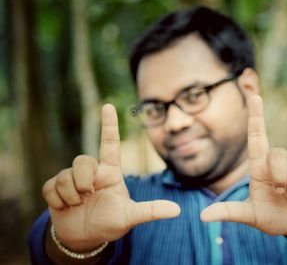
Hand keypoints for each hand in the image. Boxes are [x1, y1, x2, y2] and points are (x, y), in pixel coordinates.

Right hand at [42, 104, 179, 250]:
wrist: (85, 239)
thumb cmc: (110, 223)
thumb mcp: (131, 217)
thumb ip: (151, 211)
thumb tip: (177, 210)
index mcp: (110, 172)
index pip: (109, 144)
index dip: (109, 125)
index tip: (108, 106)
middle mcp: (92, 172)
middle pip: (82, 160)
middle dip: (84, 180)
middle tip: (88, 196)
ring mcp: (72, 179)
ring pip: (65, 175)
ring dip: (71, 195)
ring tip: (78, 205)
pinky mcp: (54, 189)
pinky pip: (50, 188)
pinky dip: (58, 202)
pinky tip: (65, 208)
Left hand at [201, 95, 286, 235]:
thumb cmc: (275, 215)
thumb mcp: (251, 216)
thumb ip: (230, 212)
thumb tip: (202, 216)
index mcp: (261, 167)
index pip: (257, 137)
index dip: (256, 117)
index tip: (255, 97)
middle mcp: (279, 160)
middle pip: (277, 155)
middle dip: (279, 179)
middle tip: (281, 192)